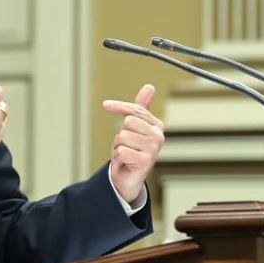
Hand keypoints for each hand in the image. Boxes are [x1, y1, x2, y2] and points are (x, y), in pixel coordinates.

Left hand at [102, 83, 164, 203]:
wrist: (129, 176)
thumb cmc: (131, 148)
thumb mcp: (133, 126)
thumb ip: (140, 107)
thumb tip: (150, 86)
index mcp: (157, 125)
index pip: (135, 110)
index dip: (118, 107)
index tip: (105, 105)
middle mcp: (158, 136)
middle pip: (127, 122)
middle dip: (120, 133)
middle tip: (126, 144)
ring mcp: (153, 150)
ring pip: (123, 136)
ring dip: (119, 146)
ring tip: (126, 153)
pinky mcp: (145, 162)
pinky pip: (121, 151)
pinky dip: (118, 157)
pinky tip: (126, 161)